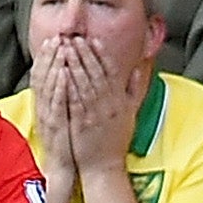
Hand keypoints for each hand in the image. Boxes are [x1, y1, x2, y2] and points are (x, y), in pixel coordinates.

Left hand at [62, 38, 142, 169]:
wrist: (105, 166)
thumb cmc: (116, 139)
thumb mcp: (132, 111)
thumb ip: (136, 88)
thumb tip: (140, 66)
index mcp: (120, 100)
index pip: (111, 72)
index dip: (101, 55)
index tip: (92, 40)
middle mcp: (109, 104)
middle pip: (96, 74)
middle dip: (85, 54)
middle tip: (75, 37)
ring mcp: (95, 113)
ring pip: (85, 83)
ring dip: (75, 63)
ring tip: (66, 48)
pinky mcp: (82, 122)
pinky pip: (75, 100)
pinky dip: (69, 84)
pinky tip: (62, 71)